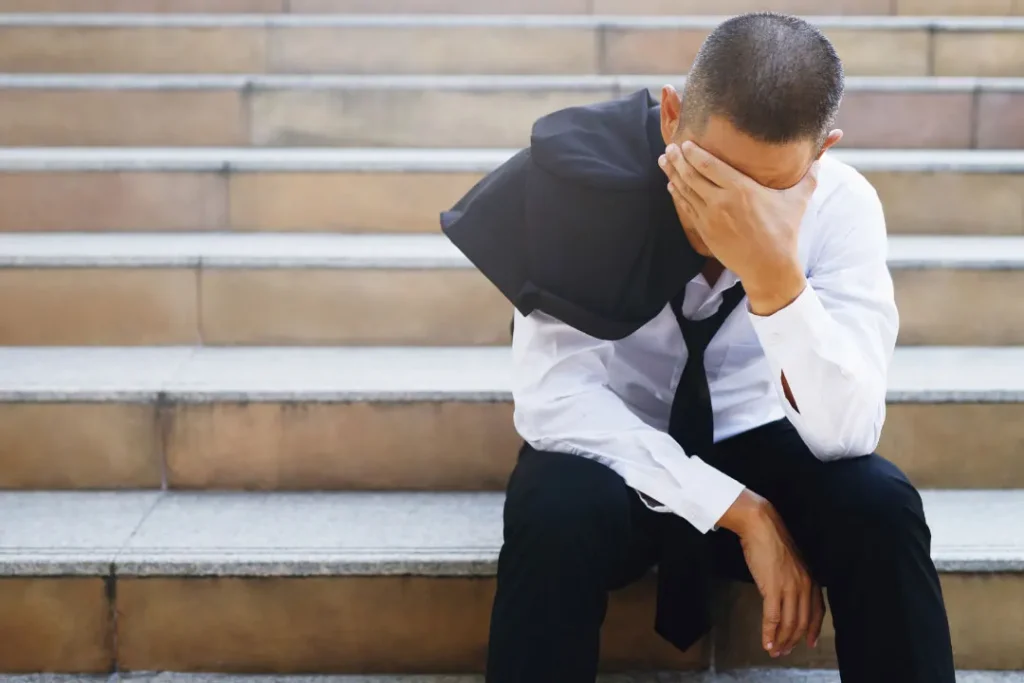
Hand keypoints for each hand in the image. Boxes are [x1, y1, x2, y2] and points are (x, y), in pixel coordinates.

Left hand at [659, 142, 814, 315]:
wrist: (769, 267)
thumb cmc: (784, 232)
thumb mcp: (798, 201)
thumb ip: (808, 176)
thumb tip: (822, 158)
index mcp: (742, 189)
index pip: (709, 165)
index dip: (694, 153)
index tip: (685, 142)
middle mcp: (722, 201)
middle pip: (692, 175)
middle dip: (678, 160)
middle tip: (669, 147)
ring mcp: (710, 218)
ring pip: (685, 191)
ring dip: (672, 174)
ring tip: (664, 160)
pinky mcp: (705, 232)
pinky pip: (686, 208)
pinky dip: (677, 195)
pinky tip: (671, 185)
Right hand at [718, 489, 824, 657]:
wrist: (760, 524)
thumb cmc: (772, 539)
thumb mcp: (790, 562)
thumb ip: (793, 578)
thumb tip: (786, 593)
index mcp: (811, 578)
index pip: (817, 612)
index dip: (813, 630)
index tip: (809, 642)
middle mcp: (804, 585)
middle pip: (802, 622)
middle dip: (793, 640)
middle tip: (784, 651)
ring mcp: (789, 587)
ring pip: (788, 623)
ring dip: (781, 641)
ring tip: (774, 650)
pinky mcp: (773, 588)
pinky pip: (772, 618)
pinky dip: (769, 633)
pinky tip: (765, 642)